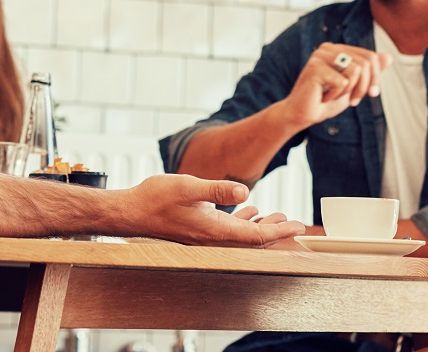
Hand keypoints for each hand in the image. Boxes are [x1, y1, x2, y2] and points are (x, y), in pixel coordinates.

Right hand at [125, 175, 305, 246]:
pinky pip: (228, 229)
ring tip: (277, 216)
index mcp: (214, 230)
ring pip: (241, 235)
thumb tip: (246, 191)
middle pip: (252, 240)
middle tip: (295, 223)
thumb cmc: (155, 198)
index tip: (298, 226)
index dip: (279, 232)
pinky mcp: (197, 229)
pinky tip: (248, 210)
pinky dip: (243, 221)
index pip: (255, 236)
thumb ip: (216, 189)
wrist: (129, 211)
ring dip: (260, 226)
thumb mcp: (188, 187)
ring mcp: (204, 235)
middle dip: (275, 232)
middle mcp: (212, 237)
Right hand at [274, 43, 391, 127]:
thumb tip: (388, 57)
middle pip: (366, 63)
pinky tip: (323, 97)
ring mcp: (320, 56)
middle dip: (364, 86)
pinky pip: (342, 81)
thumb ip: (369, 72)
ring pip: (356, 70)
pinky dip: (336, 95)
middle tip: (353, 100)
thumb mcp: (353, 86)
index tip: (371, 94)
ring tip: (334, 96)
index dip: (375, 78)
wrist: (302, 115)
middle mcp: (328, 48)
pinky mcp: (315, 67)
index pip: (371, 57)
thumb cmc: (326, 100)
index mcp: (338, 49)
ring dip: (349, 91)